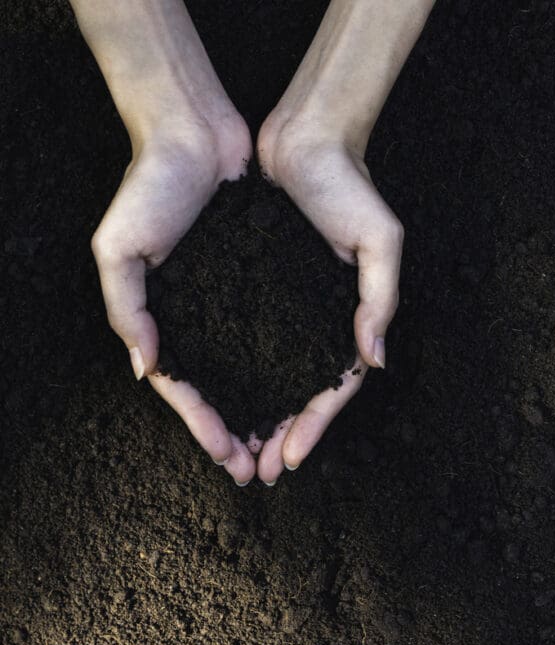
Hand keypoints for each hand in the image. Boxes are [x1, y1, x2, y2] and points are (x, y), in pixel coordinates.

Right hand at [92, 120, 258, 484]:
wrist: (194, 132)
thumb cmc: (150, 187)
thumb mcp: (119, 249)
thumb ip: (126, 310)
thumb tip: (147, 370)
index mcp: (163, 317)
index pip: (185, 389)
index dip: (205, 426)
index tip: (230, 459)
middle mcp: (200, 315)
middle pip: (223, 389)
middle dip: (240, 432)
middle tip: (262, 470)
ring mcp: (232, 299)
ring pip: (253, 369)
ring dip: (266, 410)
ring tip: (283, 446)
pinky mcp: (264, 277)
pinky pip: (277, 330)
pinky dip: (286, 363)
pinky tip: (303, 388)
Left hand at [254, 119, 402, 483]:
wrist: (306, 139)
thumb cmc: (351, 186)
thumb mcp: (381, 240)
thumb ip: (380, 299)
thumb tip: (374, 360)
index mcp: (350, 315)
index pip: (335, 386)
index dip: (315, 425)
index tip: (290, 457)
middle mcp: (318, 318)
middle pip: (300, 393)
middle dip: (282, 436)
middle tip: (258, 473)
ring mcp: (287, 307)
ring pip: (271, 376)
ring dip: (256, 418)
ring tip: (236, 454)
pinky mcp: (257, 287)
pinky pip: (245, 342)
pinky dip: (234, 375)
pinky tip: (218, 400)